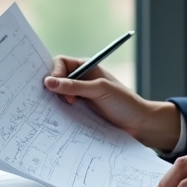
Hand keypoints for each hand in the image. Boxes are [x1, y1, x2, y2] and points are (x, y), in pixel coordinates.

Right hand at [44, 57, 180, 151]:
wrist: (138, 123)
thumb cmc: (123, 102)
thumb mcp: (99, 90)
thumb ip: (74, 86)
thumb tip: (48, 82)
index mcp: (87, 67)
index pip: (61, 62)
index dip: (55, 72)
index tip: (57, 86)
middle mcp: (81, 80)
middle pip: (56, 79)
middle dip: (54, 88)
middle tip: (67, 100)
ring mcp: (80, 95)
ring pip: (58, 95)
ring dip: (58, 101)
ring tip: (70, 107)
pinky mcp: (80, 111)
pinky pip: (64, 109)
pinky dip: (61, 112)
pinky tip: (66, 117)